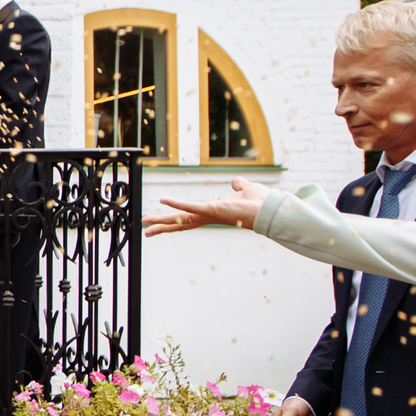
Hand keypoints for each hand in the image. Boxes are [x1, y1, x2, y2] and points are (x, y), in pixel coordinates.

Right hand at [146, 178, 272, 236]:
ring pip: (180, 219)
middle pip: (180, 223)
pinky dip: (177, 202)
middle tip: (145, 232)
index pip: (189, 218)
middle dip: (162, 227)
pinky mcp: (211, 209)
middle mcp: (208, 216)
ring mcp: (208, 214)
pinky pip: (190, 206)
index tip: (162, 223)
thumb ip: (238, 186)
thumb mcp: (245, 190)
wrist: (270, 209)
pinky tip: (163, 200)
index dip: (175, 220)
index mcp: (213, 212)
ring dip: (162, 220)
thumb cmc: (260, 202)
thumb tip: (236, 183)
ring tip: (145, 222)